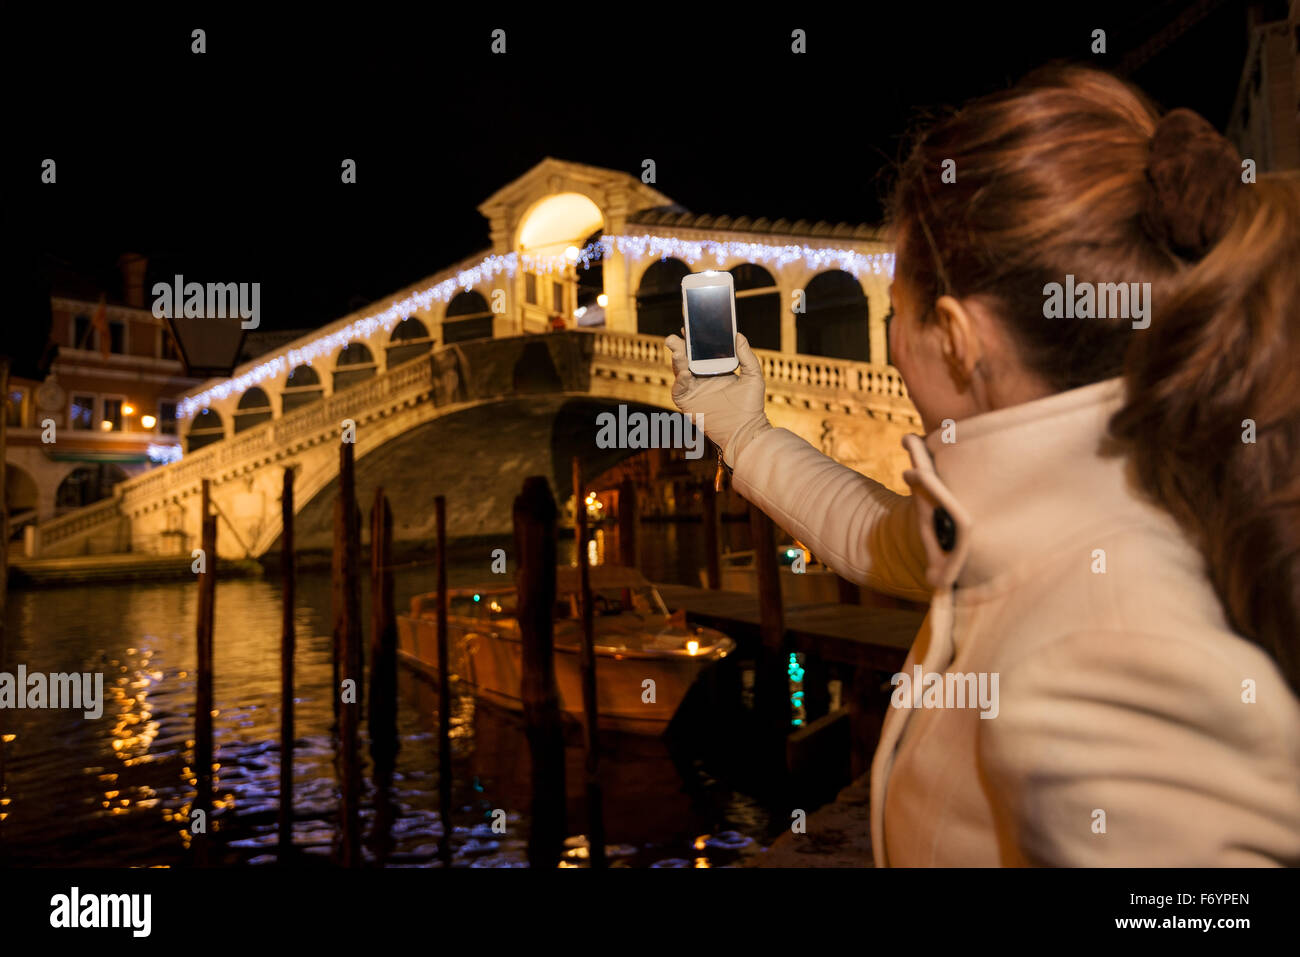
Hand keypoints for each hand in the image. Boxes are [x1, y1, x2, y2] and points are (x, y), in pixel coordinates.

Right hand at [664, 331, 771, 466]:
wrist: (746, 431)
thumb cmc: (752, 407)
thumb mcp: (753, 376)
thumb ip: (747, 356)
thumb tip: (738, 335)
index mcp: (715, 370)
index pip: (702, 350)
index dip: (696, 338)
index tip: (692, 324)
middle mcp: (702, 378)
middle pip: (687, 357)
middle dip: (679, 345)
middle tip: (677, 334)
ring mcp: (693, 390)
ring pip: (679, 370)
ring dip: (677, 358)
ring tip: (677, 347)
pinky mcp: (687, 403)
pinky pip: (679, 389)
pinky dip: (680, 380)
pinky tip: (686, 372)